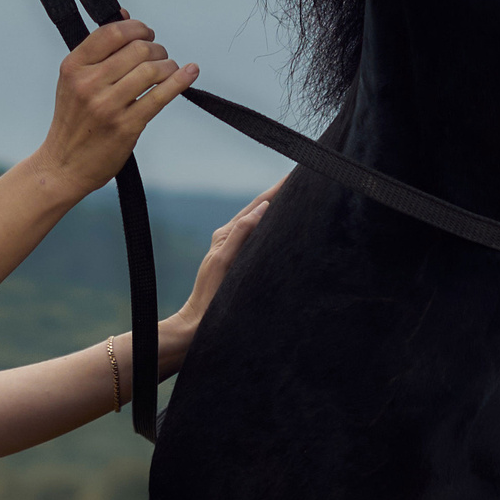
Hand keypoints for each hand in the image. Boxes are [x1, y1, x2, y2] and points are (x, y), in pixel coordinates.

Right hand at [31, 17, 197, 199]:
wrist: (63, 165)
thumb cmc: (73, 121)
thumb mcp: (73, 80)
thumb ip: (98, 51)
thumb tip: (125, 16)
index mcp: (73, 67)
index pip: (112, 32)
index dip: (137, 28)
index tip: (147, 33)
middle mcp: (88, 84)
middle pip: (137, 49)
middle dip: (156, 48)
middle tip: (159, 55)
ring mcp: (108, 106)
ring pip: (152, 70)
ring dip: (168, 65)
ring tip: (168, 70)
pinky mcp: (126, 126)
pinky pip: (160, 97)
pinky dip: (180, 81)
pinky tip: (189, 73)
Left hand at [156, 174, 285, 376]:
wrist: (198, 323)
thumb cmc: (210, 296)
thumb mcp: (223, 261)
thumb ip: (240, 234)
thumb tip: (261, 208)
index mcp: (226, 234)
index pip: (256, 206)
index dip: (275, 190)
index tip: (293, 175)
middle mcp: (230, 238)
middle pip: (259, 210)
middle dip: (278, 194)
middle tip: (301, 180)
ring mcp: (234, 250)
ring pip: (259, 223)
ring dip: (276, 208)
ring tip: (297, 196)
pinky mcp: (239, 262)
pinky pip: (258, 239)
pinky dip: (271, 227)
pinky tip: (283, 227)